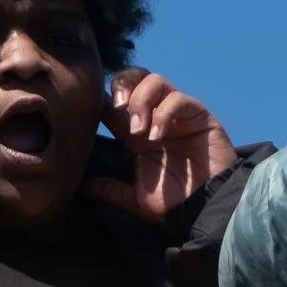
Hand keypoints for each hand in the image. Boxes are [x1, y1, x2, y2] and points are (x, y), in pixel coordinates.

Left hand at [82, 69, 239, 221]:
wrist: (206, 209)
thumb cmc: (174, 203)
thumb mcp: (135, 200)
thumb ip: (110, 190)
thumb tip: (80, 185)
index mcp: (135, 132)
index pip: (115, 99)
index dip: (103, 99)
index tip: (95, 116)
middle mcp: (155, 116)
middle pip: (134, 77)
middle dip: (122, 86)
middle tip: (117, 109)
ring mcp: (177, 114)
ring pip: (155, 80)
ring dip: (141, 100)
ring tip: (139, 131)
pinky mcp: (199, 115)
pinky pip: (178, 99)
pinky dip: (164, 113)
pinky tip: (158, 136)